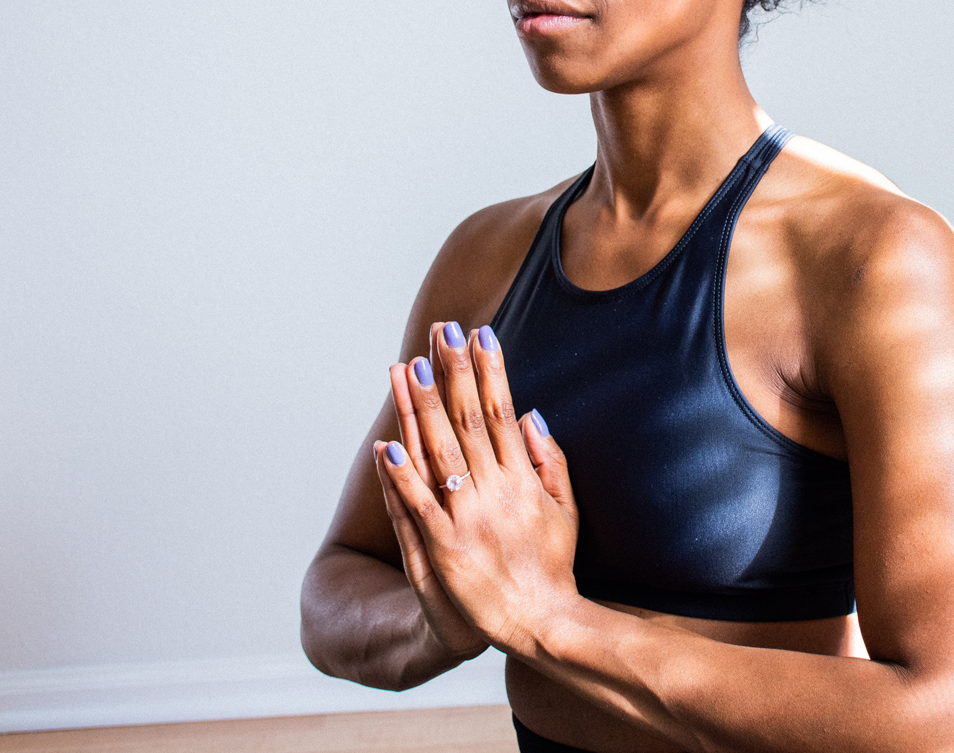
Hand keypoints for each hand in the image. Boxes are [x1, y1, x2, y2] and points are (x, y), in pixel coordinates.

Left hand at [380, 321, 579, 655]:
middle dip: (454, 372)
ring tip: (409, 368)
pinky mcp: (446, 549)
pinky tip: (387, 444)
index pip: (501, 412)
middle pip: (468, 421)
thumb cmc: (552, 567)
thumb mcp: (566, 510)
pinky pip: (419, 507)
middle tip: (441, 331)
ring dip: (423, 409)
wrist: (543, 623)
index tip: (479, 333)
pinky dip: (402, 477)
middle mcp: (497, 491)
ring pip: (440, 454)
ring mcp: (469, 519)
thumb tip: (531, 416)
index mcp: (524, 479)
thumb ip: (551, 462)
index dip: (489, 370)